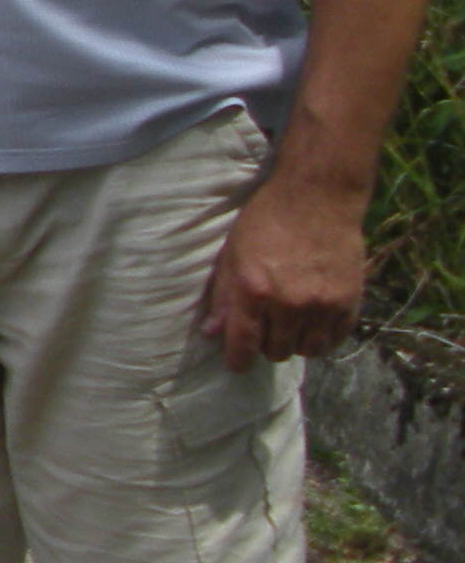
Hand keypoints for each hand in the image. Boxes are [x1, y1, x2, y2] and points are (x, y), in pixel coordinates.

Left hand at [200, 172, 366, 369]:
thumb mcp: (233, 255)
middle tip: (265, 329)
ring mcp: (324, 305)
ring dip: (295, 344)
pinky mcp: (350, 302)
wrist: (317, 198)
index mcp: (255, 291)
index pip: (244, 344)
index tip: (237, 364)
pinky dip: (323, 338)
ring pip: (308, 351)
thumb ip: (223, 297)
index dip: (237, 360)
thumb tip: (212, 333)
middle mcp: (290, 304)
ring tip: (290, 326)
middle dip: (266, 345)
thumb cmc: (266, 221)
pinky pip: (335, 340)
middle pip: (276, 351)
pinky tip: (314, 323)